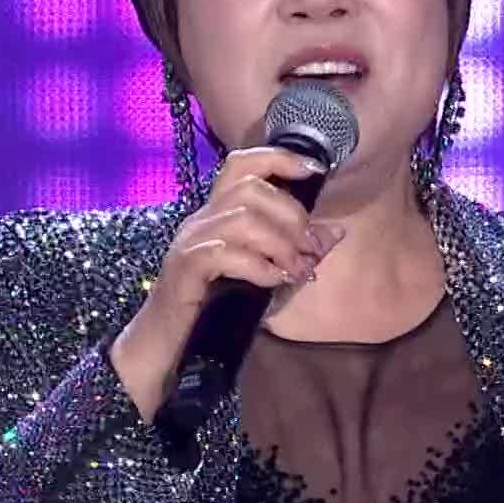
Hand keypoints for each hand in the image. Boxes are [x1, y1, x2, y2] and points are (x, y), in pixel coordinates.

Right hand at [109, 146, 346, 422]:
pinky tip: (273, 282)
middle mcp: (202, 219)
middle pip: (250, 189)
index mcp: (218, 213)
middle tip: (308, 248)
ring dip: (280, 244)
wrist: (167, 343)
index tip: (316, 169)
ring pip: (242, 219)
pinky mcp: (185, 268)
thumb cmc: (216, 306)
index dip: (279, 159)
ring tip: (295, 269)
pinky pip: (226, 253)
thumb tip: (335, 233)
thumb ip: (297, 252)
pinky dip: (259, 266)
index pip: (242, 165)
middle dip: (290, 214)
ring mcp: (190, 241)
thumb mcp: (265, 275)